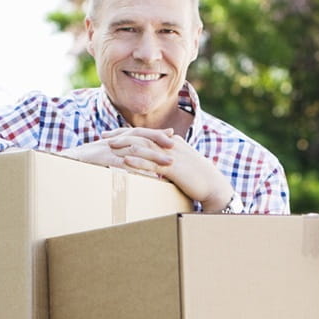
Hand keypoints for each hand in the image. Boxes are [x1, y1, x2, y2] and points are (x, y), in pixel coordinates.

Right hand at [58, 128, 173, 179]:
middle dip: (158, 140)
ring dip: (153, 156)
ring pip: (134, 150)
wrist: (63, 163)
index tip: (172, 136)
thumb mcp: (103, 156)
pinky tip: (149, 175)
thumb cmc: (84, 163)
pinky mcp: (102, 161)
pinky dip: (136, 169)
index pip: (138, 132)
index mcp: (114, 139)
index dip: (155, 134)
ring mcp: (107, 151)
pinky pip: (121, 164)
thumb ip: (119, 156)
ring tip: (168, 163)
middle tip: (176, 145)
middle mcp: (113, 141)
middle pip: (139, 137)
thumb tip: (138, 163)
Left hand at [64, 128, 234, 209]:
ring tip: (110, 145)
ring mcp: (171, 155)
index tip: (112, 134)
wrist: (213, 186)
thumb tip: (154, 163)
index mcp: (171, 142)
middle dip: (121, 134)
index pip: (145, 133)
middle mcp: (170, 144)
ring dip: (126, 144)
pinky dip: (139, 161)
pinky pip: (152, 163)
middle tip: (104, 136)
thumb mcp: (181, 165)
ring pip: (145, 146)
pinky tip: (125, 161)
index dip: (127, 132)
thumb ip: (167, 160)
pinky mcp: (173, 168)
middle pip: (142, 135)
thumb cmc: (197, 178)